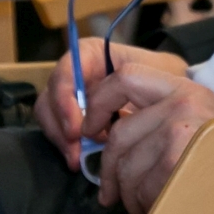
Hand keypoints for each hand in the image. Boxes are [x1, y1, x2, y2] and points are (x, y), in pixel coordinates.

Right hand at [36, 39, 186, 169]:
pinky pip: (57, 130)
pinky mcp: (70, 117)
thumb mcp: (154, 70)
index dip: (65, 98)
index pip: (67, 70)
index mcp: (90, 53)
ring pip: (48, 115)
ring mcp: (69, 95)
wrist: (165, 91)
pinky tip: (78, 160)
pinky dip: (66, 146)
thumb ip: (132, 83)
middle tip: (75, 149)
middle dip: (60, 124)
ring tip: (77, 158)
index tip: (76, 127)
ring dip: (60, 138)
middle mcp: (74, 73)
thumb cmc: (160, 74)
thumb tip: (109, 107)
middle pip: (50, 95)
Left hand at [81, 65, 213, 213]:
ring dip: (129, 195)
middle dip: (110, 171)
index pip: (125, 76)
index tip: (91, 130)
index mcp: (186, 87)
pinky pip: (140, 187)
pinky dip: (144, 208)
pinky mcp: (178, 160)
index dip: (98, 103)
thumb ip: (157, 117)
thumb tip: (106, 129)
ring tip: (146, 206)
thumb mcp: (197, 125)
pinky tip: (161, 212)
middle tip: (111, 193)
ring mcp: (182, 128)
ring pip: (126, 166)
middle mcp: (185, 101)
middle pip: (120, 133)